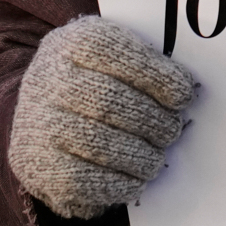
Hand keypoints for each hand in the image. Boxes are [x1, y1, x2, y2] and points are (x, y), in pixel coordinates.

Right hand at [7, 15, 198, 219]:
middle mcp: (48, 78)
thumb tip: (186, 90)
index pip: (114, 52)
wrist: (43, 122)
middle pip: (109, 101)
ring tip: (155, 158)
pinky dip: (120, 183)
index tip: (183, 96)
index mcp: (73, 42)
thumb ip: (145, 65)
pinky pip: (86, 179)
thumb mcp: (114, 60)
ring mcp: (39, 122)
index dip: (154, 75)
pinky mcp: (39, 164)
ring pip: (100, 143)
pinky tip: (136, 179)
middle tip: (172, 132)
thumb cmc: (96, 85)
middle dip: (152, 121)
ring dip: (141, 156)